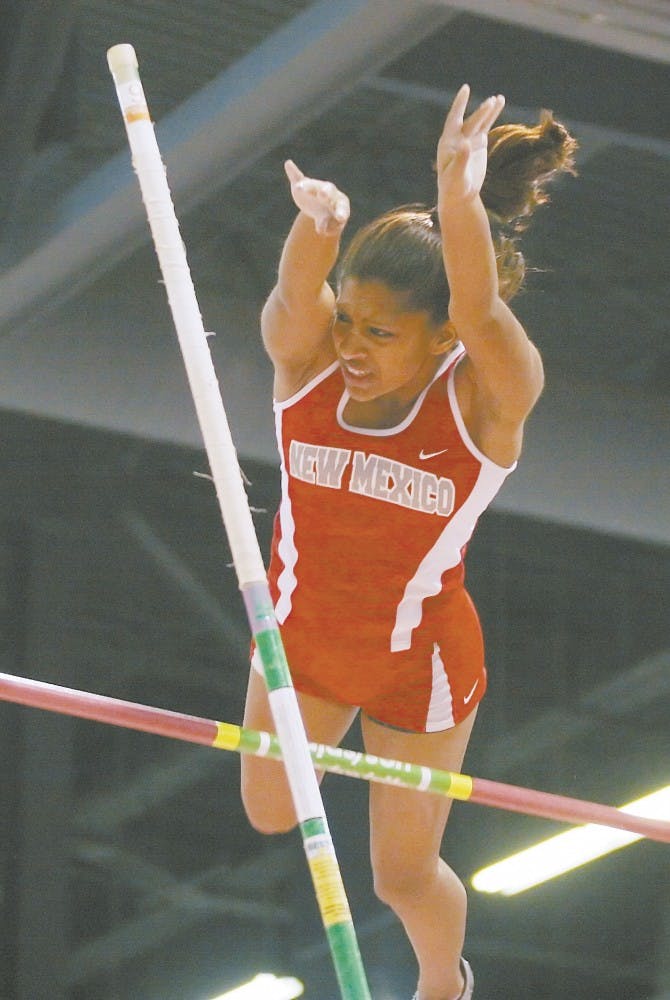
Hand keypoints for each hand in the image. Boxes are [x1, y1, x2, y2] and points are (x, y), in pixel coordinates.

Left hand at [284, 159, 349, 235]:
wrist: (318, 211)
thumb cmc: (311, 195)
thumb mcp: (301, 187)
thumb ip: (296, 176)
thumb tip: (288, 162)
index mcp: (324, 187)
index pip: (315, 185)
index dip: (307, 186)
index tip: (298, 187)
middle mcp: (333, 197)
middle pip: (331, 194)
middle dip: (327, 194)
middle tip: (322, 194)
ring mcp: (337, 211)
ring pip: (341, 211)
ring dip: (340, 213)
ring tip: (339, 218)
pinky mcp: (338, 224)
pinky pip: (335, 227)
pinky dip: (330, 229)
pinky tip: (321, 230)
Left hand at [437, 84, 504, 204]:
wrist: (459, 196)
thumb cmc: (453, 188)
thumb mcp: (455, 175)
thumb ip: (460, 159)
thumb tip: (465, 143)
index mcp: (448, 142)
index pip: (454, 119)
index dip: (460, 104)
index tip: (466, 89)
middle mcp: (457, 137)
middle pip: (471, 122)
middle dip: (481, 113)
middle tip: (491, 102)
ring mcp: (469, 139)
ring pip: (480, 122)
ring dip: (488, 110)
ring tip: (499, 98)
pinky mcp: (478, 144)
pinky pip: (486, 126)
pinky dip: (492, 116)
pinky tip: (499, 104)